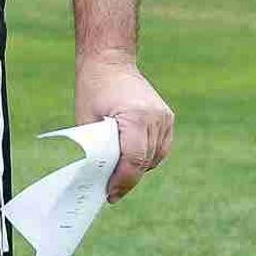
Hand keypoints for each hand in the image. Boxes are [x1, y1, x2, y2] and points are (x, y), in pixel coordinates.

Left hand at [75, 55, 174, 201]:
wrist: (109, 61)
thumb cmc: (93, 89)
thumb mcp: (88, 121)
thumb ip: (98, 148)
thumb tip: (102, 178)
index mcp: (135, 116)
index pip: (133, 160)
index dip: (122, 181)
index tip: (110, 194)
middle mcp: (156, 118)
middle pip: (145, 161)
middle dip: (128, 178)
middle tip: (111, 191)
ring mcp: (165, 118)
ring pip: (155, 157)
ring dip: (138, 169)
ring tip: (119, 176)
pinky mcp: (168, 118)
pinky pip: (160, 147)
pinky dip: (147, 156)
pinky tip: (131, 161)